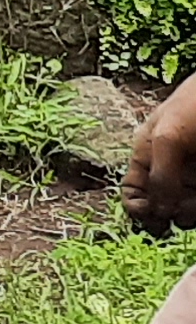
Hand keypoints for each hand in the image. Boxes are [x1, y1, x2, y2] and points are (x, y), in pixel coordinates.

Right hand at [131, 74, 195, 232]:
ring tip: (194, 202)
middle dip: (166, 215)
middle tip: (177, 214)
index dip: (137, 210)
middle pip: (160, 207)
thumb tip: (159, 213)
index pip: (133, 194)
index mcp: (147, 156)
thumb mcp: (168, 138)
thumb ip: (159, 176)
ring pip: (185, 211)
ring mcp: (193, 177)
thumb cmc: (195, 107)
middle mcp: (170, 170)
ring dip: (188, 214)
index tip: (152, 217)